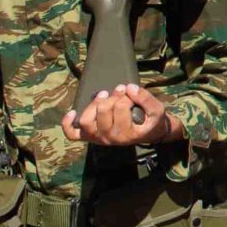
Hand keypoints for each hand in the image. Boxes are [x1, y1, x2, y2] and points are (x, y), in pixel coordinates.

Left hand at [64, 83, 178, 146]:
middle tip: (121, 91)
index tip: (134, 94)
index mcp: (127, 134)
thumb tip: (129, 87)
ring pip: (86, 120)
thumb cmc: (152, 121)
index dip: (128, 96)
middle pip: (103, 111)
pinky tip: (72, 112)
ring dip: (94, 104)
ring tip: (104, 95)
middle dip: (113, 97)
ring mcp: (98, 138)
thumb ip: (146, 98)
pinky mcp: (90, 137)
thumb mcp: (157, 109)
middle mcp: (110, 139)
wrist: (149, 133)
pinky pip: (73, 134)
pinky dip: (68, 124)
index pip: (121, 107)